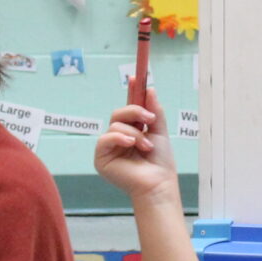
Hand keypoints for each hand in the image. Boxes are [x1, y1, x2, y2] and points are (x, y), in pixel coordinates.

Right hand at [93, 92, 179, 206]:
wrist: (158, 183)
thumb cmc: (160, 162)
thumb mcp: (160, 132)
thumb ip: (154, 111)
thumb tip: (150, 90)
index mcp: (132, 131)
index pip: (128, 109)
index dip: (131, 93)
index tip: (135, 77)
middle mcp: (118, 138)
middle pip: (119, 113)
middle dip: (135, 112)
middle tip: (150, 119)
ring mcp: (109, 148)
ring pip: (115, 125)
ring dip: (135, 133)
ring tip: (146, 146)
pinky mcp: (101, 158)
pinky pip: (105, 138)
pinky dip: (120, 138)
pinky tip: (130, 145)